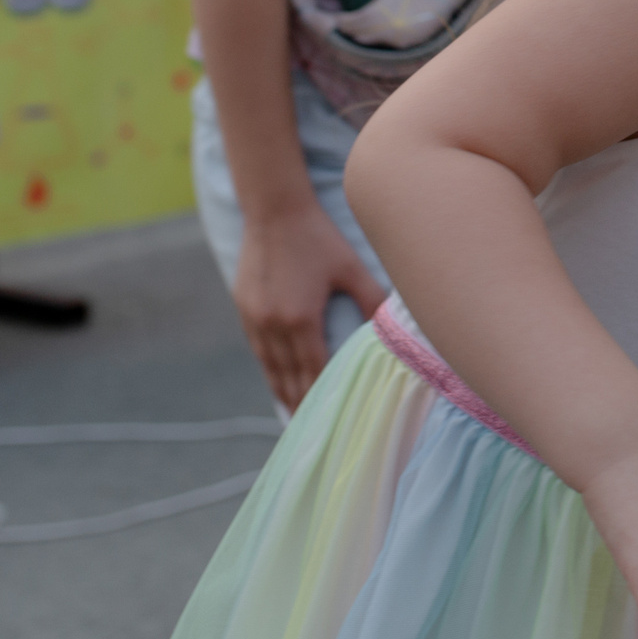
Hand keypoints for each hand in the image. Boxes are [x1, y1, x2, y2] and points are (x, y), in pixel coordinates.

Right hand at [230, 204, 389, 409]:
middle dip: (300, 401)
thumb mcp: (350, 268)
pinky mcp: (245, 308)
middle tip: (312, 428)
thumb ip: (372, 299)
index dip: (320, 397)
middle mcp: (273, 325)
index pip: (312, 371)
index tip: (329, 418)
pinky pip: (257, 349)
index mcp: (300, 319)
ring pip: (269, 366)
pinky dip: (268, 368)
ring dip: (281, 390)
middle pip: (288, 376)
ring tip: (293, 411)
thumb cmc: (317, 236)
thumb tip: (393, 326)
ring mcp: (255, 318)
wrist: (273, 209)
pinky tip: (276, 376)